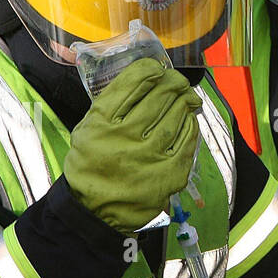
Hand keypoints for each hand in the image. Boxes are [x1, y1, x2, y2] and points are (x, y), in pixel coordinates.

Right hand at [63, 57, 199, 232]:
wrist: (96, 210)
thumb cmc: (92, 165)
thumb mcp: (87, 129)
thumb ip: (109, 105)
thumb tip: (143, 80)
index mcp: (101, 122)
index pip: (132, 83)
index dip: (149, 69)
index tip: (156, 68)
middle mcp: (126, 137)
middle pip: (159, 96)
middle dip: (172, 82)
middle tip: (178, 80)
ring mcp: (150, 156)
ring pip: (176, 116)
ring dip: (185, 101)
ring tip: (187, 96)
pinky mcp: (169, 173)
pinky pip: (187, 141)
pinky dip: (190, 126)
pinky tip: (189, 119)